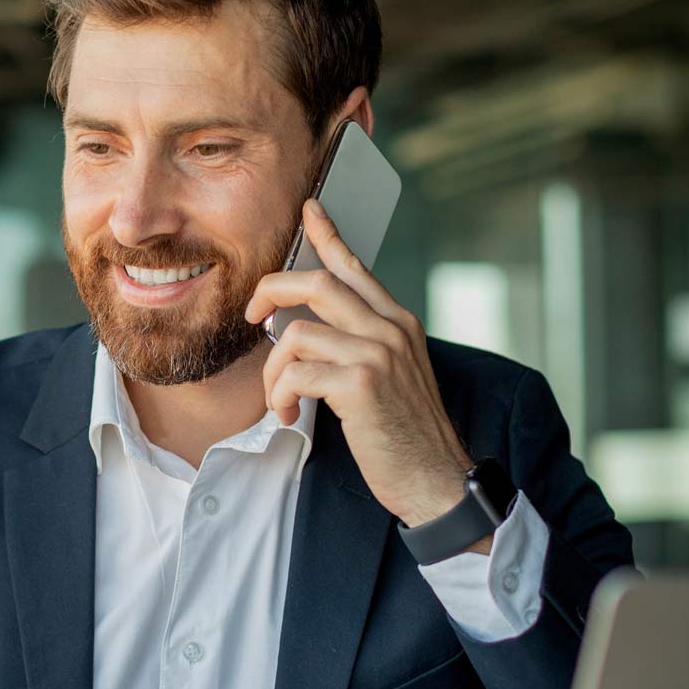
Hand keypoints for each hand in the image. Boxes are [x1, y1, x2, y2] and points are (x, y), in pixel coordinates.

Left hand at [245, 198, 486, 547]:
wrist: (436, 478)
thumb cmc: (406, 434)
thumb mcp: (391, 377)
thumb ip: (361, 345)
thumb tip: (302, 331)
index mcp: (398, 323)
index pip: (356, 267)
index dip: (328, 235)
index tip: (309, 210)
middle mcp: (390, 329)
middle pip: (318, 283)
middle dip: (272, 292)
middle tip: (252, 315)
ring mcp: (377, 354)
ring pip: (297, 333)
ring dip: (273, 371)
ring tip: (280, 399)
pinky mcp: (361, 384)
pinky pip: (296, 373)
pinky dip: (280, 395)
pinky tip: (289, 415)